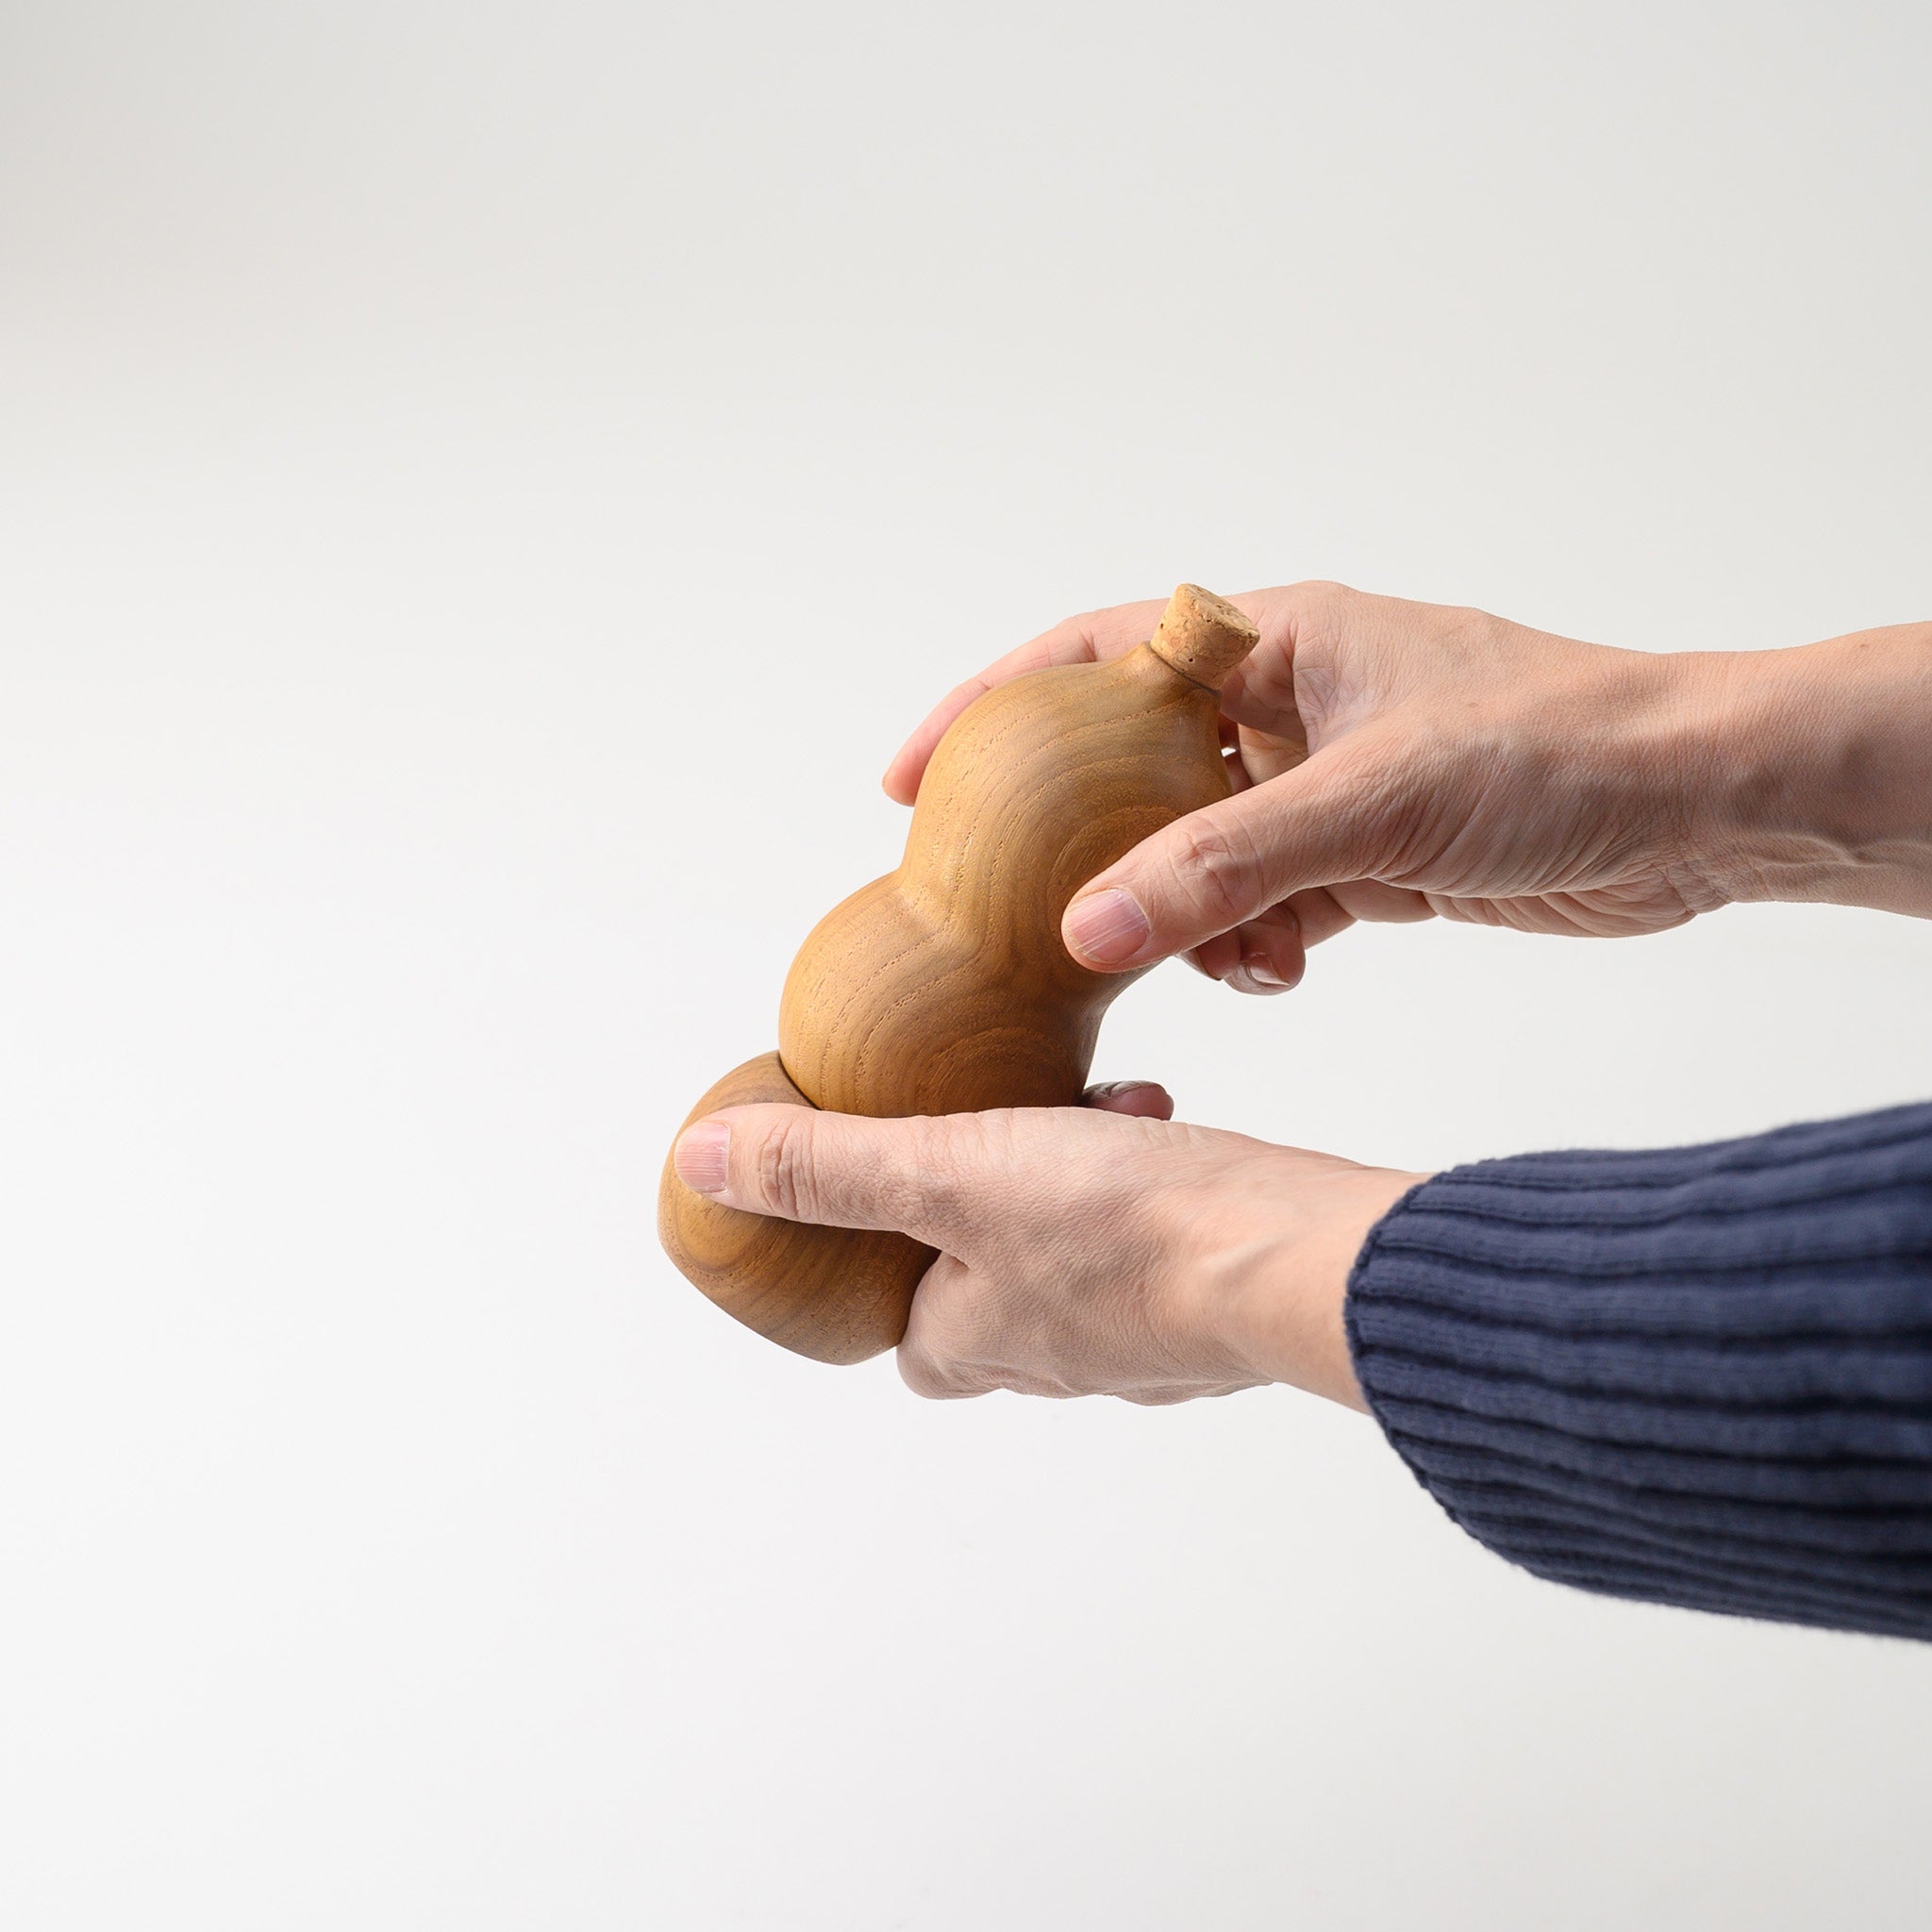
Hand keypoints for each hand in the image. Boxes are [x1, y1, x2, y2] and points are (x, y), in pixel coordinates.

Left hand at [672, 1083, 1421, 1405]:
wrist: (1293, 1254)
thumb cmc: (1124, 1226)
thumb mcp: (946, 1167)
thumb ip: (828, 1166)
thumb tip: (703, 1162)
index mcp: (978, 1339)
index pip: (909, 1344)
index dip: (891, 1284)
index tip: (892, 1212)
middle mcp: (1059, 1355)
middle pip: (996, 1296)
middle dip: (991, 1221)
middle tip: (1001, 1140)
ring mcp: (1145, 1337)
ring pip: (1084, 1261)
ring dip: (1073, 1185)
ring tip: (1090, 1110)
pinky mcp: (1215, 1298)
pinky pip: (1163, 1244)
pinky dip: (1151, 1185)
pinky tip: (1161, 1124)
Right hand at [884, 586, 1931, 990]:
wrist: (1694, 807)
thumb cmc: (1555, 747)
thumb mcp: (1370, 803)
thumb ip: (1222, 868)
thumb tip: (1085, 931)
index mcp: (1274, 643)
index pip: (1094, 657)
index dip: (991, 707)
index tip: (910, 776)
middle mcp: (1288, 705)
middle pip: (1135, 768)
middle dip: (1084, 842)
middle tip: (1021, 910)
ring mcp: (1325, 782)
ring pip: (1199, 851)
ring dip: (1186, 913)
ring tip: (1210, 960)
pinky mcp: (1366, 855)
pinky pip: (1266, 902)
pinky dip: (1255, 944)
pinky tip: (1279, 971)